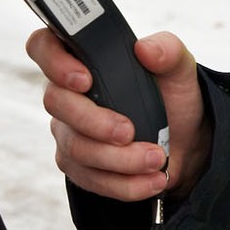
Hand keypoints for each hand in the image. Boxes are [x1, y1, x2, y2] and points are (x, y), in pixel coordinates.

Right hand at [26, 28, 212, 201]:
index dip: (54, 61)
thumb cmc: (173, 97)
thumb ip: (167, 51)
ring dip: (119, 159)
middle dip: (95, 122)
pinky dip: (125, 183)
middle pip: (56, 103)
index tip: (85, 79)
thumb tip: (145, 49)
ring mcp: (68, 131)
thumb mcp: (179, 69)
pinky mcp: (78, 166)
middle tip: (130, 131)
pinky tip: (153, 180)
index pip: (44, 46)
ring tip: (156, 158)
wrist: (185, 141)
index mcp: (84, 59)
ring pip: (76, 148)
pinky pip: (91, 179)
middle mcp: (68, 93)